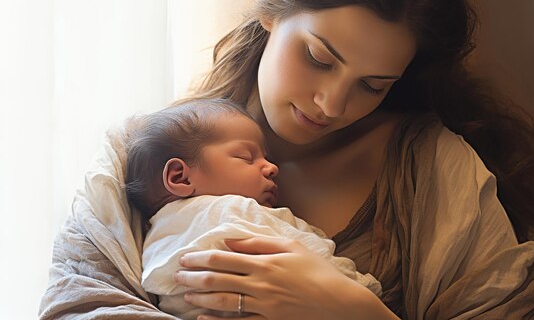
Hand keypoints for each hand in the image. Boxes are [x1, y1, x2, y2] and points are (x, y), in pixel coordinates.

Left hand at [173, 236, 391, 319]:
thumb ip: (258, 243)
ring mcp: (262, 306)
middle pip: (217, 280)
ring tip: (184, 295)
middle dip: (193, 277)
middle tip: (176, 275)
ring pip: (223, 302)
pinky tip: (202, 318)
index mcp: (264, 263)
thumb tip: (230, 240)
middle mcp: (259, 285)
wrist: (338, 302)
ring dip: (200, 298)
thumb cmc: (317, 270)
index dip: (200, 257)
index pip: (223, 258)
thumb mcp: (291, 247)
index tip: (185, 257)